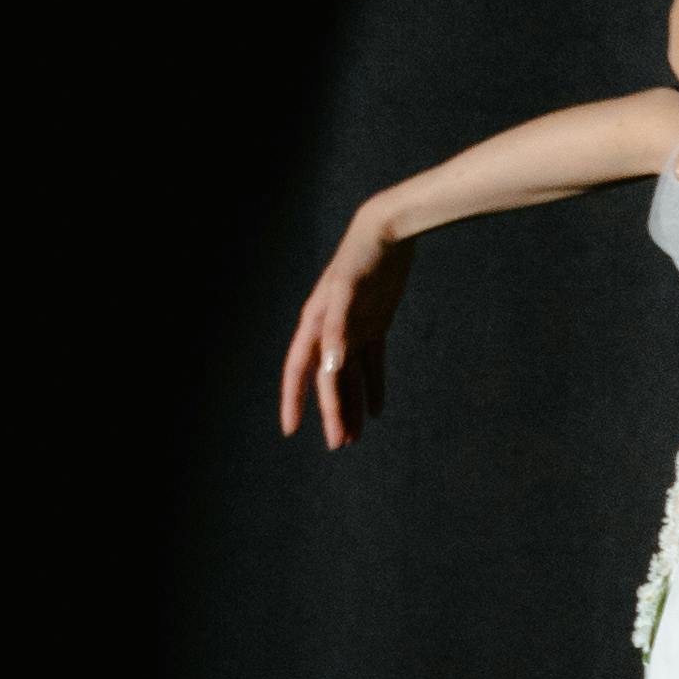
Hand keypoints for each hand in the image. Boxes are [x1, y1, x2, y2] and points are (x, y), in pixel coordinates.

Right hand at [280, 222, 411, 448]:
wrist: (387, 234)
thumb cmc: (361, 259)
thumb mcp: (347, 291)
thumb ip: (338, 328)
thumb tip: (330, 368)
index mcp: (315, 325)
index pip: (299, 371)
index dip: (294, 400)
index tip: (291, 430)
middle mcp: (330, 331)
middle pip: (327, 382)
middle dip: (331, 413)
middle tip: (339, 444)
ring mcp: (352, 329)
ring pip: (349, 377)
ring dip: (351, 406)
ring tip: (356, 438)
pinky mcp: (375, 324)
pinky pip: (372, 363)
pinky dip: (374, 386)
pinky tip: (378, 411)